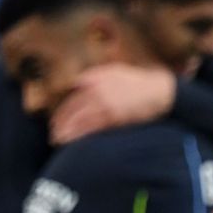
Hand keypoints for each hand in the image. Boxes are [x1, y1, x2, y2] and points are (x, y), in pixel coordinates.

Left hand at [50, 65, 177, 143]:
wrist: (159, 90)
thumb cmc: (139, 82)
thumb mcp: (114, 71)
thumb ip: (95, 76)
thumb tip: (78, 83)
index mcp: (93, 78)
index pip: (71, 97)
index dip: (62, 111)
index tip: (55, 121)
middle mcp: (95, 89)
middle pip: (71, 108)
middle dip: (60, 123)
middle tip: (53, 134)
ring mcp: (104, 102)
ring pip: (78, 119)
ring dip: (66, 131)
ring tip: (58, 141)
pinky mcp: (113, 115)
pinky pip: (92, 127)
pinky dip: (80, 135)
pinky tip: (73, 142)